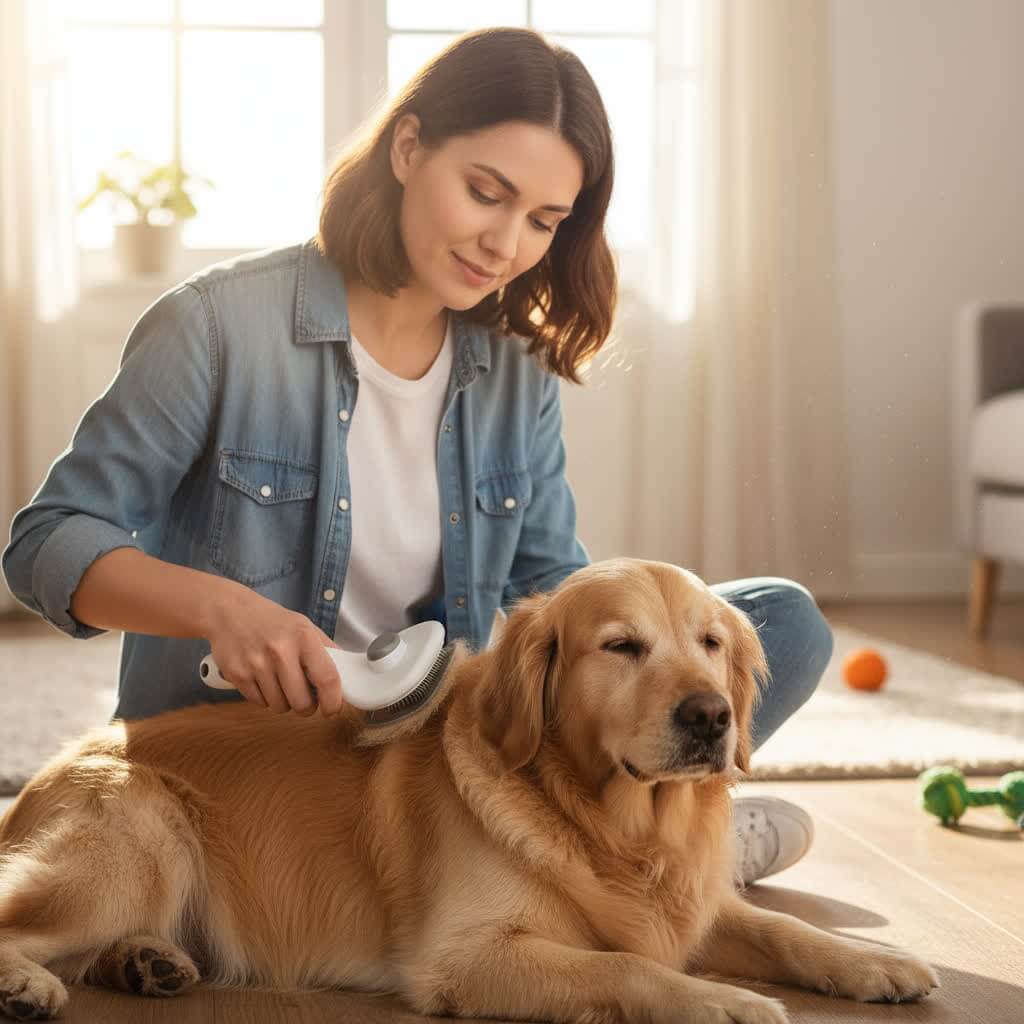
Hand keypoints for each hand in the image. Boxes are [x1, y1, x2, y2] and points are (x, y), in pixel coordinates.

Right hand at [203, 580, 344, 715]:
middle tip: (305, 699)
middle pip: (302, 702)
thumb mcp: (304, 626)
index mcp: (303, 637)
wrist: (229, 611)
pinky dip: (264, 697)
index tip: (333, 709)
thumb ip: (326, 650)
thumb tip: (346, 674)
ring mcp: (257, 664)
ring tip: (281, 683)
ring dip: (284, 702)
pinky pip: (259, 703)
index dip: (333, 701)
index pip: (327, 678)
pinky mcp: (237, 675)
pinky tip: (263, 679)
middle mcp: (280, 651)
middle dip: (307, 707)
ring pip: (280, 706)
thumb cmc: (271, 620)